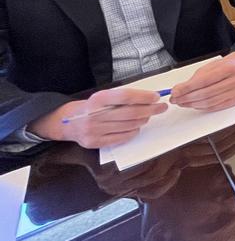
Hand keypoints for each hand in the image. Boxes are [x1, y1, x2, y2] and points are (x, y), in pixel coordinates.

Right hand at [29, 88, 169, 148]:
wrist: (67, 122)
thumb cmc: (92, 107)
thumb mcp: (103, 97)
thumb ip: (123, 97)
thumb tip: (150, 98)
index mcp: (97, 99)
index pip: (125, 97)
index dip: (143, 97)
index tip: (156, 97)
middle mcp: (94, 115)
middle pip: (129, 113)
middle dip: (150, 110)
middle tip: (161, 107)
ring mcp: (94, 131)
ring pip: (128, 126)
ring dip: (143, 120)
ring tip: (148, 116)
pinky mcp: (95, 143)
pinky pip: (122, 138)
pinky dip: (133, 131)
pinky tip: (136, 126)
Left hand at [170, 52, 234, 111]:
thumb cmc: (225, 65)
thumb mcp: (210, 66)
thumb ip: (195, 78)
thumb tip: (179, 90)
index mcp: (229, 67)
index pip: (204, 81)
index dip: (187, 88)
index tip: (174, 91)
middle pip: (206, 93)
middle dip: (187, 97)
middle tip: (175, 99)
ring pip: (209, 102)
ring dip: (192, 104)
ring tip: (181, 102)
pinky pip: (214, 107)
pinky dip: (201, 107)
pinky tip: (193, 105)